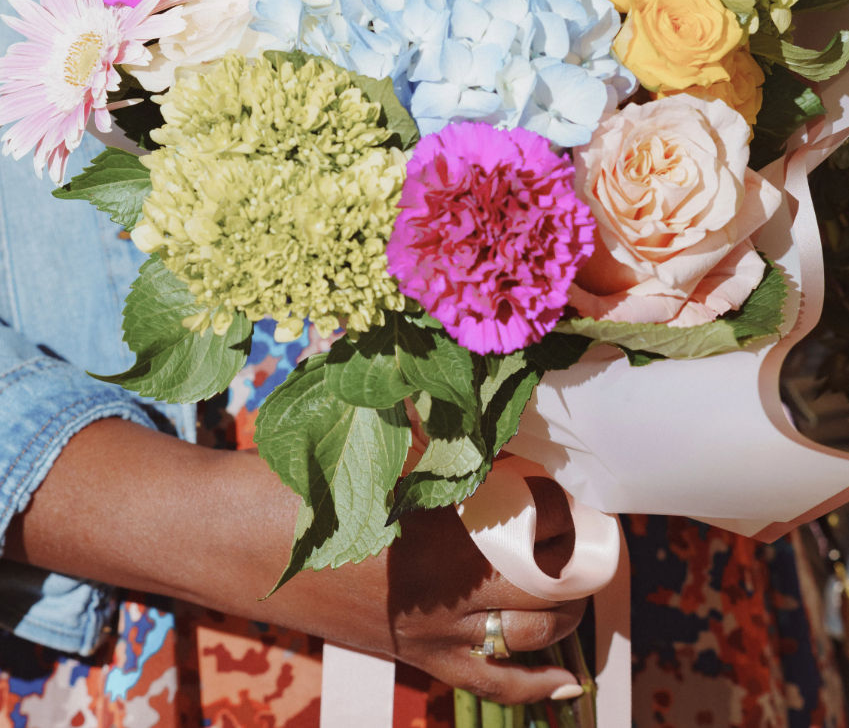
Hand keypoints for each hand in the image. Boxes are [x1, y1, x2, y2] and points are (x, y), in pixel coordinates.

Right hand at [6, 420, 584, 703]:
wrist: (228, 537)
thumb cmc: (301, 480)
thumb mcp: (374, 439)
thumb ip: (435, 423)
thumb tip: (481, 390)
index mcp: (443, 542)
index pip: (542, 544)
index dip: (579, 528)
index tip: (593, 506)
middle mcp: (443, 601)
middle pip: (545, 604)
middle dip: (580, 580)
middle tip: (591, 546)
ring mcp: (423, 638)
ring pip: (522, 652)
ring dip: (561, 628)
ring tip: (580, 600)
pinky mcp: (401, 654)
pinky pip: (481, 683)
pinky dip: (528, 687)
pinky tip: (556, 684)